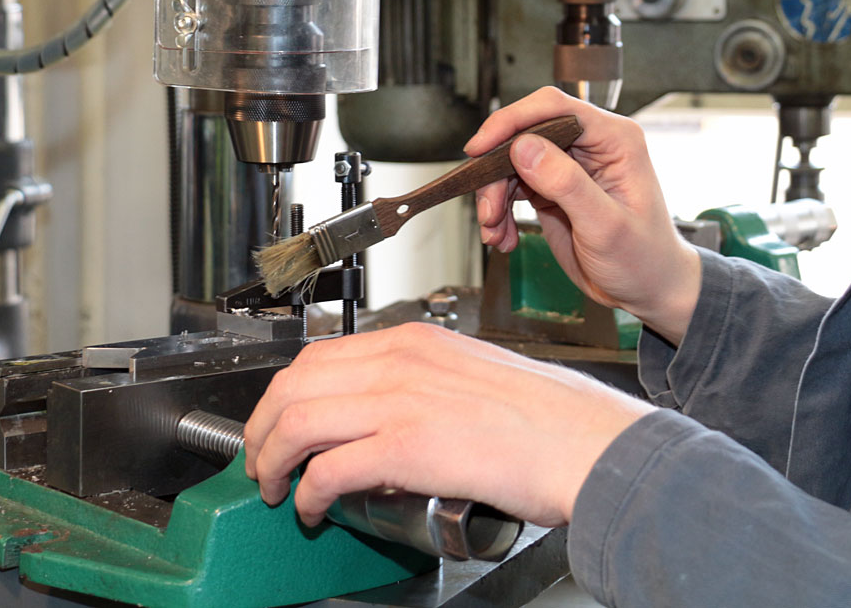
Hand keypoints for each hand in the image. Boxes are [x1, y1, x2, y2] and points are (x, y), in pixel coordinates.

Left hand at [242, 323, 650, 526]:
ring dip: (271, 459)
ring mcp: (401, 400)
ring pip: (297, 421)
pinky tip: (310, 509)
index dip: (284, 394)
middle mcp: (400, 360)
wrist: (590, 443)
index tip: (278, 422)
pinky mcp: (408, 446)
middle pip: (295, 383)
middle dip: (263, 425)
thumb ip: (427, 386)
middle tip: (260, 458)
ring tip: (274, 487)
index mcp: (415, 341)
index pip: (320, 356)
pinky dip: (306, 492)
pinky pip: (327, 468)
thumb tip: (389, 421)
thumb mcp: (475, 377)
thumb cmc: (550, 420)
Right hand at [466, 87, 701, 342]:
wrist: (648, 290)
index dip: (512, 120)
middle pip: (524, 134)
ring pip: (512, 162)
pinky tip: (503, 235)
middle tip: (488, 210)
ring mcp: (569, 166)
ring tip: (495, 230)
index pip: (554, 107)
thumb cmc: (644, 259)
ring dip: (494, 196)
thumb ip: (567, 184)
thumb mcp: (606, 226)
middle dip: (497, 171)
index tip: (481, 147)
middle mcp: (590, 145)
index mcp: (614, 139)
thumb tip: (525, 147)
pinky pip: (512, 186)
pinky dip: (500, 211)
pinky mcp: (553, 188)